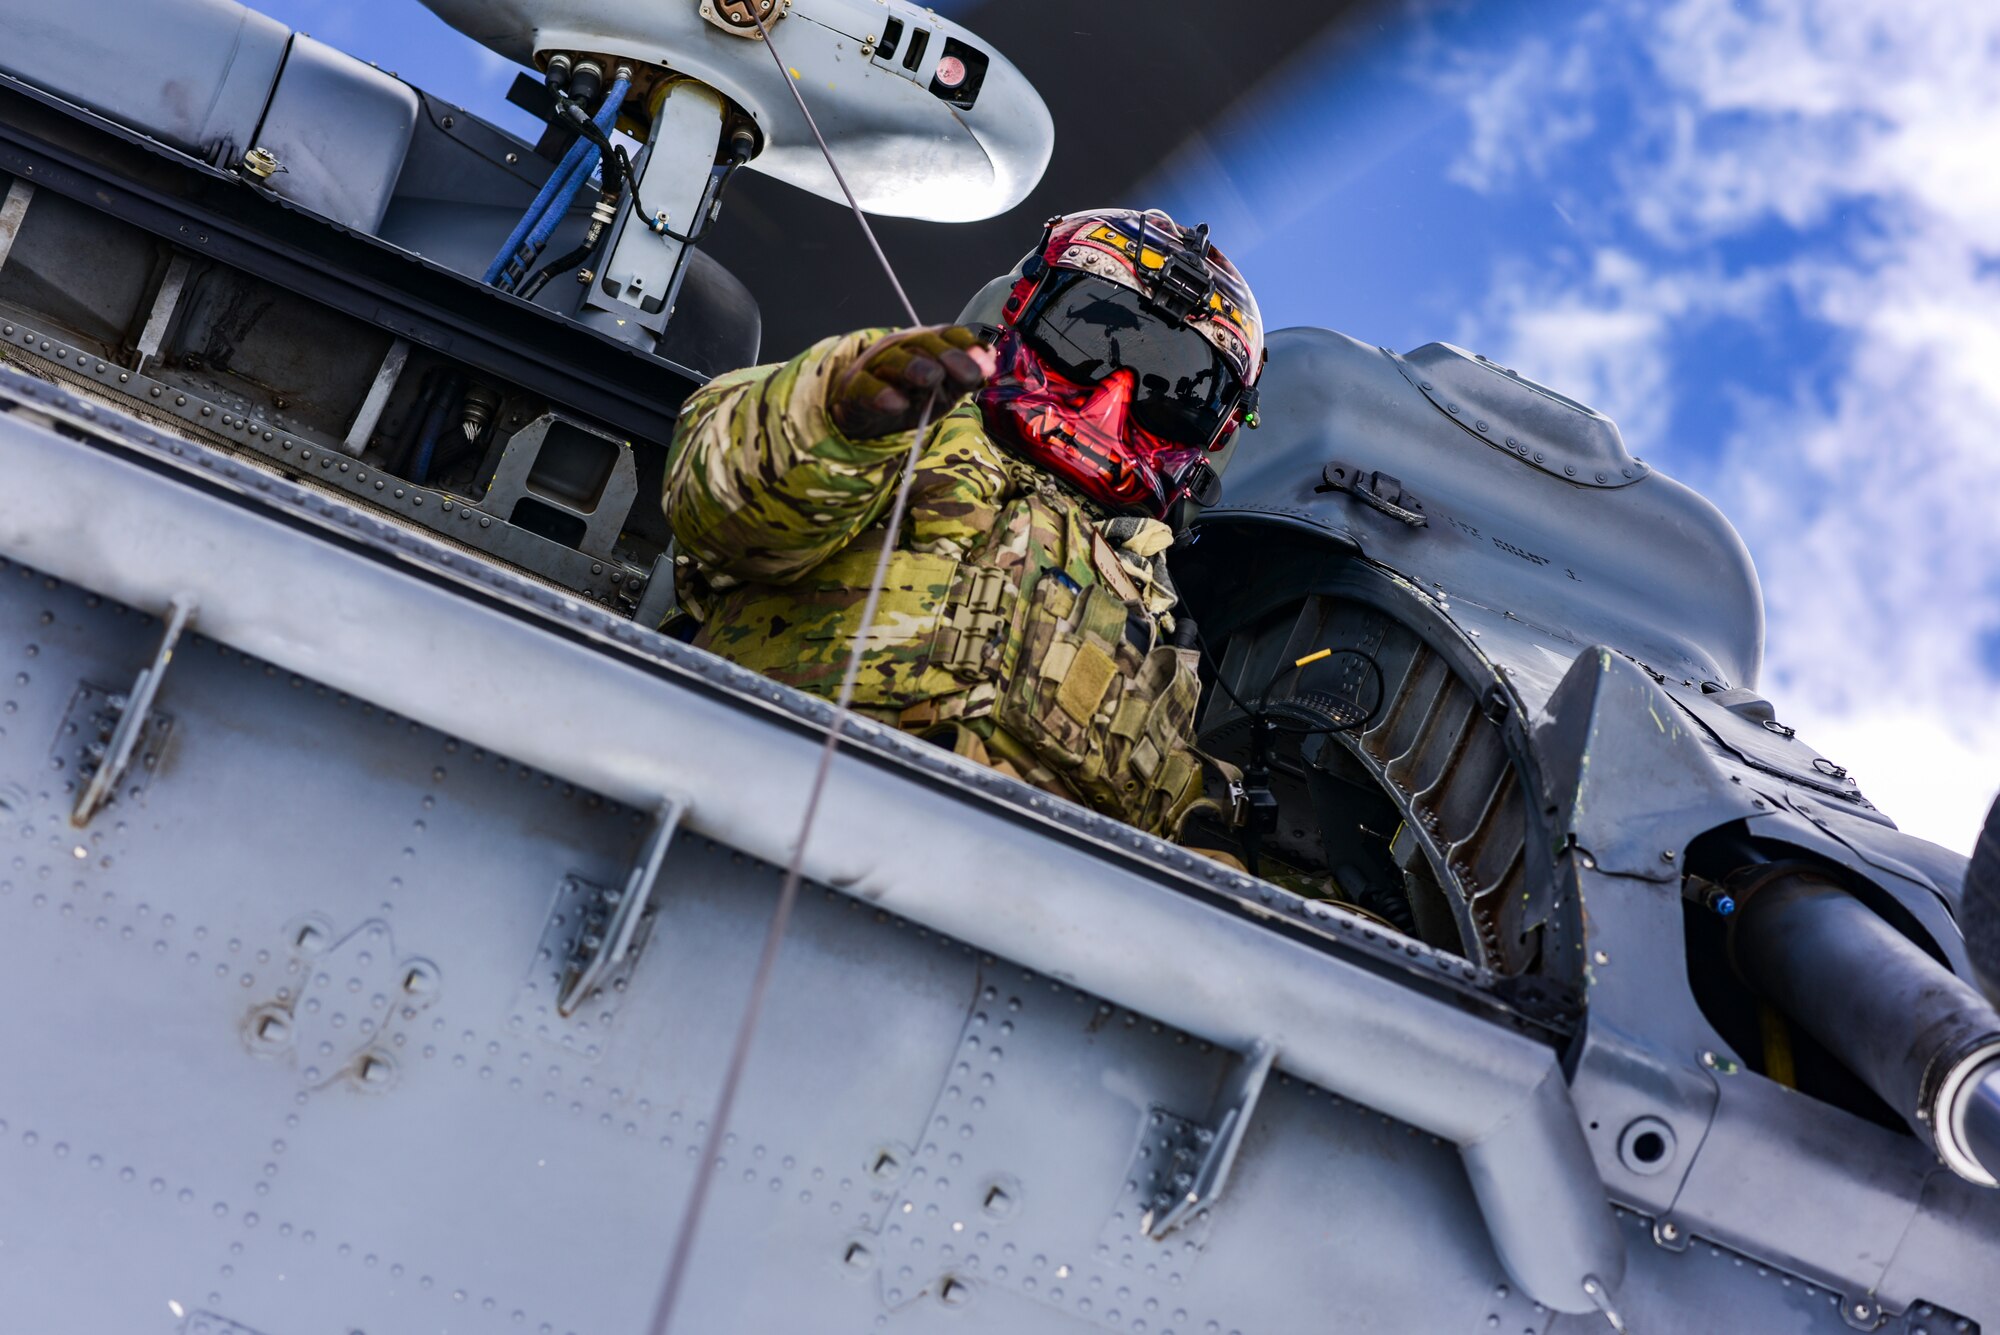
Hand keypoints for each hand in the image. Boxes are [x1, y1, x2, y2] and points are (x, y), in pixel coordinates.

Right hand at [830, 325, 996, 438]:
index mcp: (925, 343)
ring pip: (896, 361)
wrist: (863, 411)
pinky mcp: (856, 388)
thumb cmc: (908, 394)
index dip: (968, 345)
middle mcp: (901, 347)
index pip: (948, 335)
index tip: (986, 366)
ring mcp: (876, 365)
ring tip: (932, 378)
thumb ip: (964, 377)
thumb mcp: (943, 389)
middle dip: (949, 356)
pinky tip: (897, 403)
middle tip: (967, 374)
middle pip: (924, 344)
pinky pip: (868, 388)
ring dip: (916, 368)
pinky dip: (882, 395)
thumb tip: (988, 364)